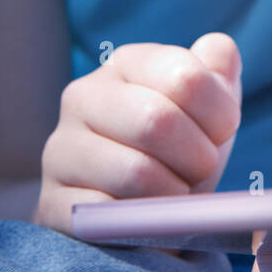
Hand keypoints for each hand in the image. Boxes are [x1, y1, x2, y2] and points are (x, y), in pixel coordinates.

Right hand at [35, 32, 241, 233]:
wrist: (137, 215)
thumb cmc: (178, 153)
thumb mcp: (207, 110)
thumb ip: (217, 72)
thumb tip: (217, 48)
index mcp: (126, 63)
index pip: (186, 78)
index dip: (220, 116)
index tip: (220, 134)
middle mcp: (83, 97)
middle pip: (157, 121)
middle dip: (197, 157)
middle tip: (199, 171)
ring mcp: (60, 150)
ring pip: (135, 171)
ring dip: (173, 194)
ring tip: (173, 193)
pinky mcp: (52, 203)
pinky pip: (111, 215)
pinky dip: (142, 223)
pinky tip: (143, 216)